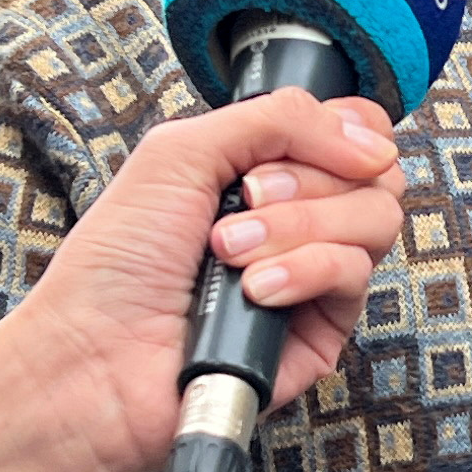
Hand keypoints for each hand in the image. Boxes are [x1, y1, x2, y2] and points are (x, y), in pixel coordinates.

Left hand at [5, 93, 407, 471]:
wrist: (95, 354)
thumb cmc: (118, 259)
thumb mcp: (182, 151)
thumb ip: (278, 118)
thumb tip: (369, 141)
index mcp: (267, 174)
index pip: (355, 135)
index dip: (345, 131)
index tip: (306, 143)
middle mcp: (299, 223)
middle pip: (375, 175)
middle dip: (308, 179)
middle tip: (246, 198)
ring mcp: (314, 278)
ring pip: (373, 221)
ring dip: (298, 225)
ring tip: (229, 251)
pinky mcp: (322, 334)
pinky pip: (353, 276)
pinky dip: (305, 270)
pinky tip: (254, 289)